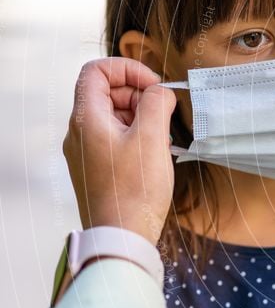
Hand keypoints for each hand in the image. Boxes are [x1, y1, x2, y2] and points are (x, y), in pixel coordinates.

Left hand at [62, 58, 176, 244]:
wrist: (121, 238)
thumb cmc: (134, 192)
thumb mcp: (152, 138)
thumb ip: (156, 103)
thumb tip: (160, 92)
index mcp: (86, 119)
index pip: (96, 71)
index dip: (127, 69)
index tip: (154, 86)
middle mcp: (80, 132)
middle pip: (107, 92)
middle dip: (139, 95)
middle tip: (163, 115)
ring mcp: (86, 151)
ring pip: (114, 115)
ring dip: (142, 118)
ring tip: (161, 140)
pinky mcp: (97, 167)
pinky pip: (117, 137)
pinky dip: (138, 137)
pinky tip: (154, 156)